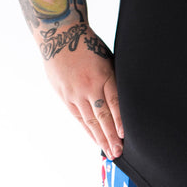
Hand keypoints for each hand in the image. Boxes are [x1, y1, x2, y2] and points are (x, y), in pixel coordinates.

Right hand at [41, 22, 123, 159]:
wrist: (59, 33)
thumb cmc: (88, 45)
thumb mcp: (106, 58)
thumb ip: (114, 79)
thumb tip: (127, 101)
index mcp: (103, 74)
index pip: (114, 102)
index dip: (120, 121)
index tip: (125, 137)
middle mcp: (88, 86)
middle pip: (102, 116)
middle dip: (112, 137)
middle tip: (119, 153)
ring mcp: (74, 92)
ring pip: (90, 120)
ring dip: (100, 138)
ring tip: (109, 152)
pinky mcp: (64, 95)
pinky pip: (78, 117)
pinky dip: (87, 130)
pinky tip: (95, 140)